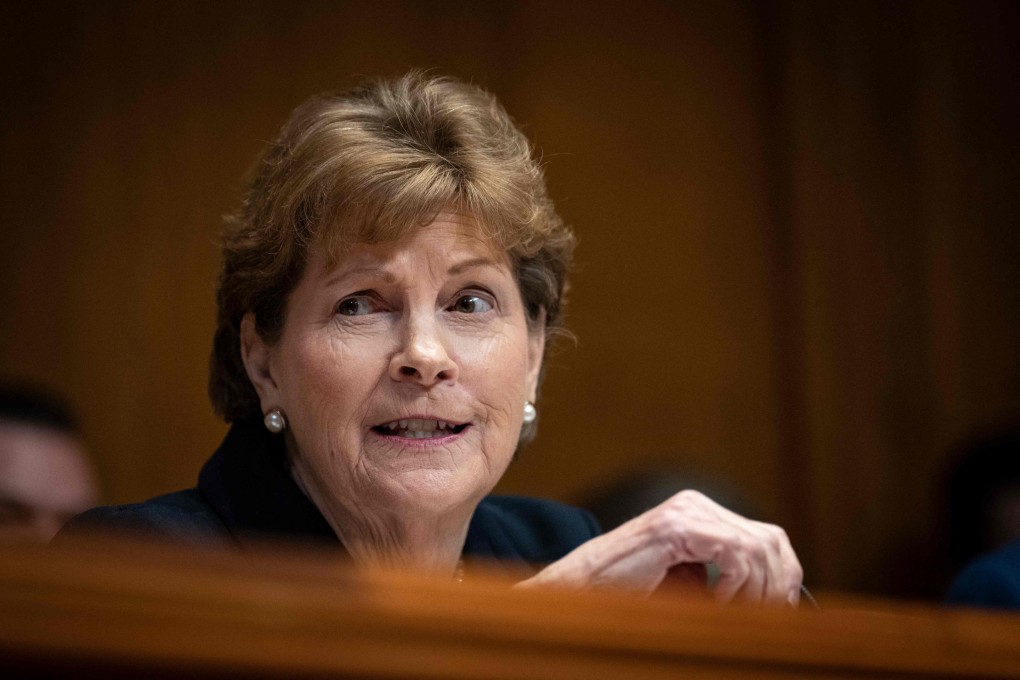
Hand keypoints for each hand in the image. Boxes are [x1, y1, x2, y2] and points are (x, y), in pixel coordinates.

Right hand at [518, 490, 802, 604]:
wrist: (581, 590)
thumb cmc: (629, 592)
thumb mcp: (690, 582)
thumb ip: (727, 579)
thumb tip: (781, 597)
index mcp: (700, 513)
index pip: (767, 536)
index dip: (784, 574)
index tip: (783, 609)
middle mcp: (696, 504)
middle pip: (770, 539)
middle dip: (778, 585)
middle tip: (770, 618)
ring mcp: (685, 511)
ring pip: (757, 548)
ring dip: (758, 591)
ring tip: (738, 614)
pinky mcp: (675, 527)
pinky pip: (733, 553)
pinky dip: (735, 584)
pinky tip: (716, 601)